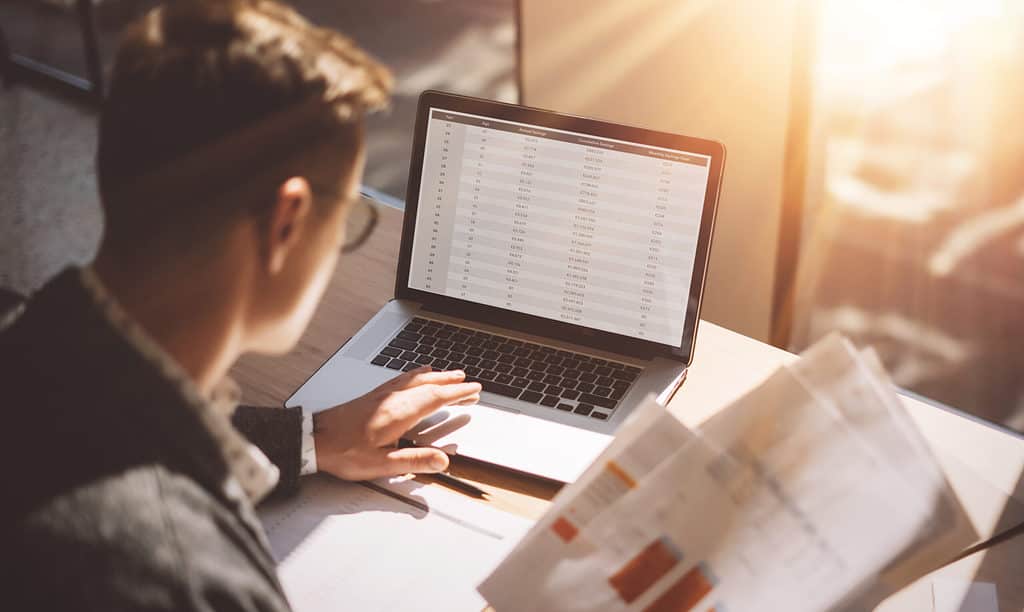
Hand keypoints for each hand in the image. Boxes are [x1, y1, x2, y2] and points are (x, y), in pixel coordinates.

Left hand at [312, 366, 480, 480]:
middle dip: (451, 383)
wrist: (314, 438)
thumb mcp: (381, 464)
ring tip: (450, 375)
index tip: (474, 390)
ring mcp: (382, 395)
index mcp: (399, 413)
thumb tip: (442, 460)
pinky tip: (416, 374)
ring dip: (436, 376)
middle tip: (469, 383)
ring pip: (416, 379)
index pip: (436, 398)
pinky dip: (416, 374)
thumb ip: (414, 461)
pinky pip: (401, 379)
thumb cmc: (343, 451)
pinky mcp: (372, 396)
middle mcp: (393, 399)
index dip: (458, 394)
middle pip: (429, 384)